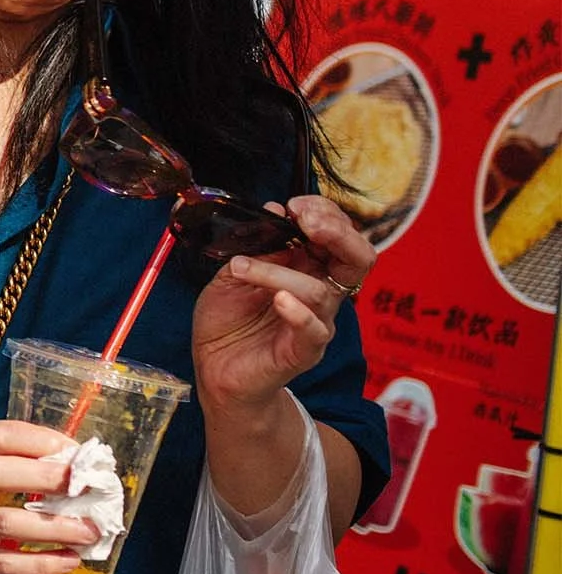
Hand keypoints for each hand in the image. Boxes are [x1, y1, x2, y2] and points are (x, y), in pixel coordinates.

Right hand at [0, 418, 94, 573]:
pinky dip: (38, 564)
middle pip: (0, 473)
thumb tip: (66, 463)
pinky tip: (67, 562)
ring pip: (5, 523)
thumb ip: (1, 459)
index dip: (39, 439)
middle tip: (88, 486)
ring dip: (52, 527)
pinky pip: (2, 563)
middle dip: (48, 478)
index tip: (74, 449)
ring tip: (89, 531)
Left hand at [193, 194, 369, 415]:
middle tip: (305, 220)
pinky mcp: (303, 351)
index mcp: (310, 269)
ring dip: (277, 271)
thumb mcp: (233, 272)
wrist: (215, 367)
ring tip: (241, 267)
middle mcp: (322, 293)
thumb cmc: (228, 319)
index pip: (339, 235)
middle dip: (337, 233)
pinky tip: (280, 300)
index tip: (293, 206)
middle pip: (358, 259)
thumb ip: (255, 246)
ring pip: (318, 291)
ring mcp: (316, 322)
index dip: (324, 214)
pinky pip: (315, 330)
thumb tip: (275, 211)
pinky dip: (299, 312)